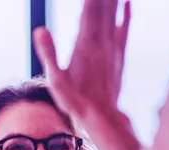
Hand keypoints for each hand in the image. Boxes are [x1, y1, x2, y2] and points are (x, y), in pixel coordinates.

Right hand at [33, 0, 130, 120]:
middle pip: (103, 4)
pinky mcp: (119, 56)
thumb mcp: (56, 82)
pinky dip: (126, 12)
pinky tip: (128, 1)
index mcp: (84, 43)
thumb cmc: (76, 102)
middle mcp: (101, 41)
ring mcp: (112, 47)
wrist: (102, 118)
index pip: (89, 5)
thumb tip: (40, 30)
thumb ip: (49, 55)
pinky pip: (124, 28)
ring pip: (115, 11)